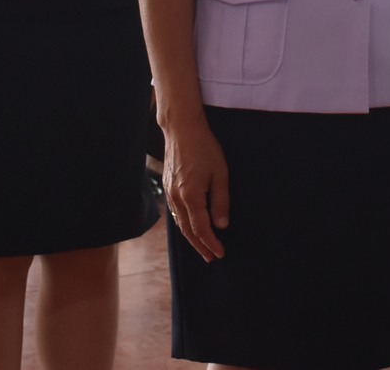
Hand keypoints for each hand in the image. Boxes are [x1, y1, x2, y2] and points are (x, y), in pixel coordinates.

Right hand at [163, 120, 230, 262]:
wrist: (182, 130)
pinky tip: (190, 227)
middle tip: (211, 258)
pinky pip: (175, 213)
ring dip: (191, 238)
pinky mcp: (167, 187)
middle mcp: (177, 198)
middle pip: (188, 231)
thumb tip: (222, 226)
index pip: (201, 229)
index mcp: (191, 196)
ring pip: (180, 223)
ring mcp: (169, 193)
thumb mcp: (220, 174)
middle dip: (200, 246)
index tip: (220, 253)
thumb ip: (221, 201)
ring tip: (202, 247)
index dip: (211, 243)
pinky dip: (183, 225)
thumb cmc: (205, 149)